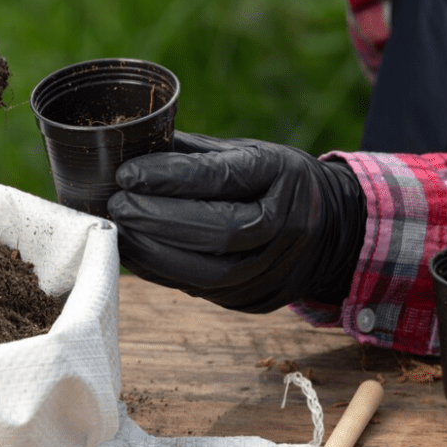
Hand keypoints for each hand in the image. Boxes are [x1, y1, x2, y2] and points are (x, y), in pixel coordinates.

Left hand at [107, 132, 366, 312]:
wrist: (330, 230)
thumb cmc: (272, 180)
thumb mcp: (248, 152)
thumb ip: (195, 154)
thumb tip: (129, 147)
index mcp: (283, 175)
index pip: (224, 179)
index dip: (171, 178)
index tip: (126, 173)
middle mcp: (286, 227)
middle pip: (218, 230)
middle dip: (156, 218)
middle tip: (115, 204)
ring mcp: (273, 270)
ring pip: (207, 271)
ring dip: (152, 252)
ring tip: (117, 230)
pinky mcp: (253, 299)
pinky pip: (199, 290)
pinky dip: (160, 272)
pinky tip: (134, 253)